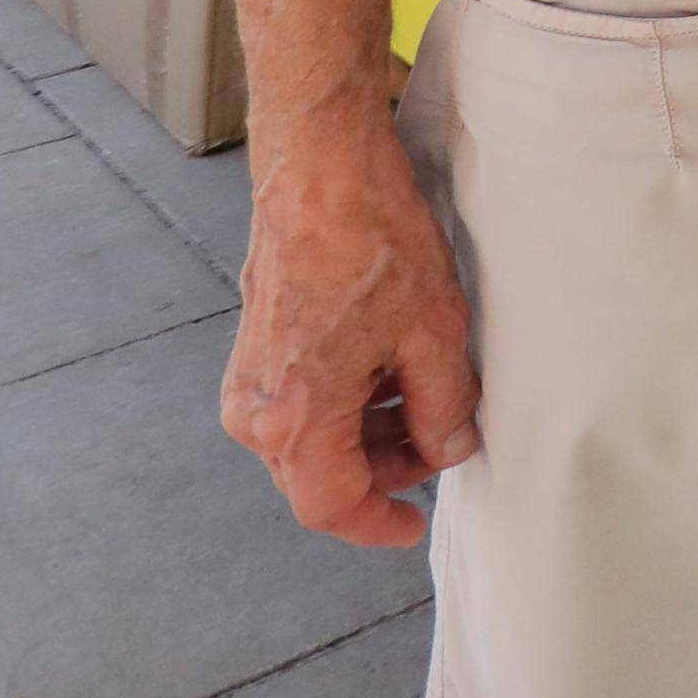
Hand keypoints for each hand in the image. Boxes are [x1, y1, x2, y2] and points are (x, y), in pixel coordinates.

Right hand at [222, 106, 476, 546]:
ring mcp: (249, 380)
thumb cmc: (372, 243)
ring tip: (428, 396)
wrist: (320, 171)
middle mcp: (255, 411)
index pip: (332, 506)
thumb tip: (448, 449)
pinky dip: (348, 403)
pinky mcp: (256, 351)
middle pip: (320, 476)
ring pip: (313, 440)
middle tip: (443, 440)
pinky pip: (302, 404)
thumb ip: (443, 406)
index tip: (412, 525)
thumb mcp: (433, 331)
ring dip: (370, 433)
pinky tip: (393, 370)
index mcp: (294, 419)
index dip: (377, 523)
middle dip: (386, 468)